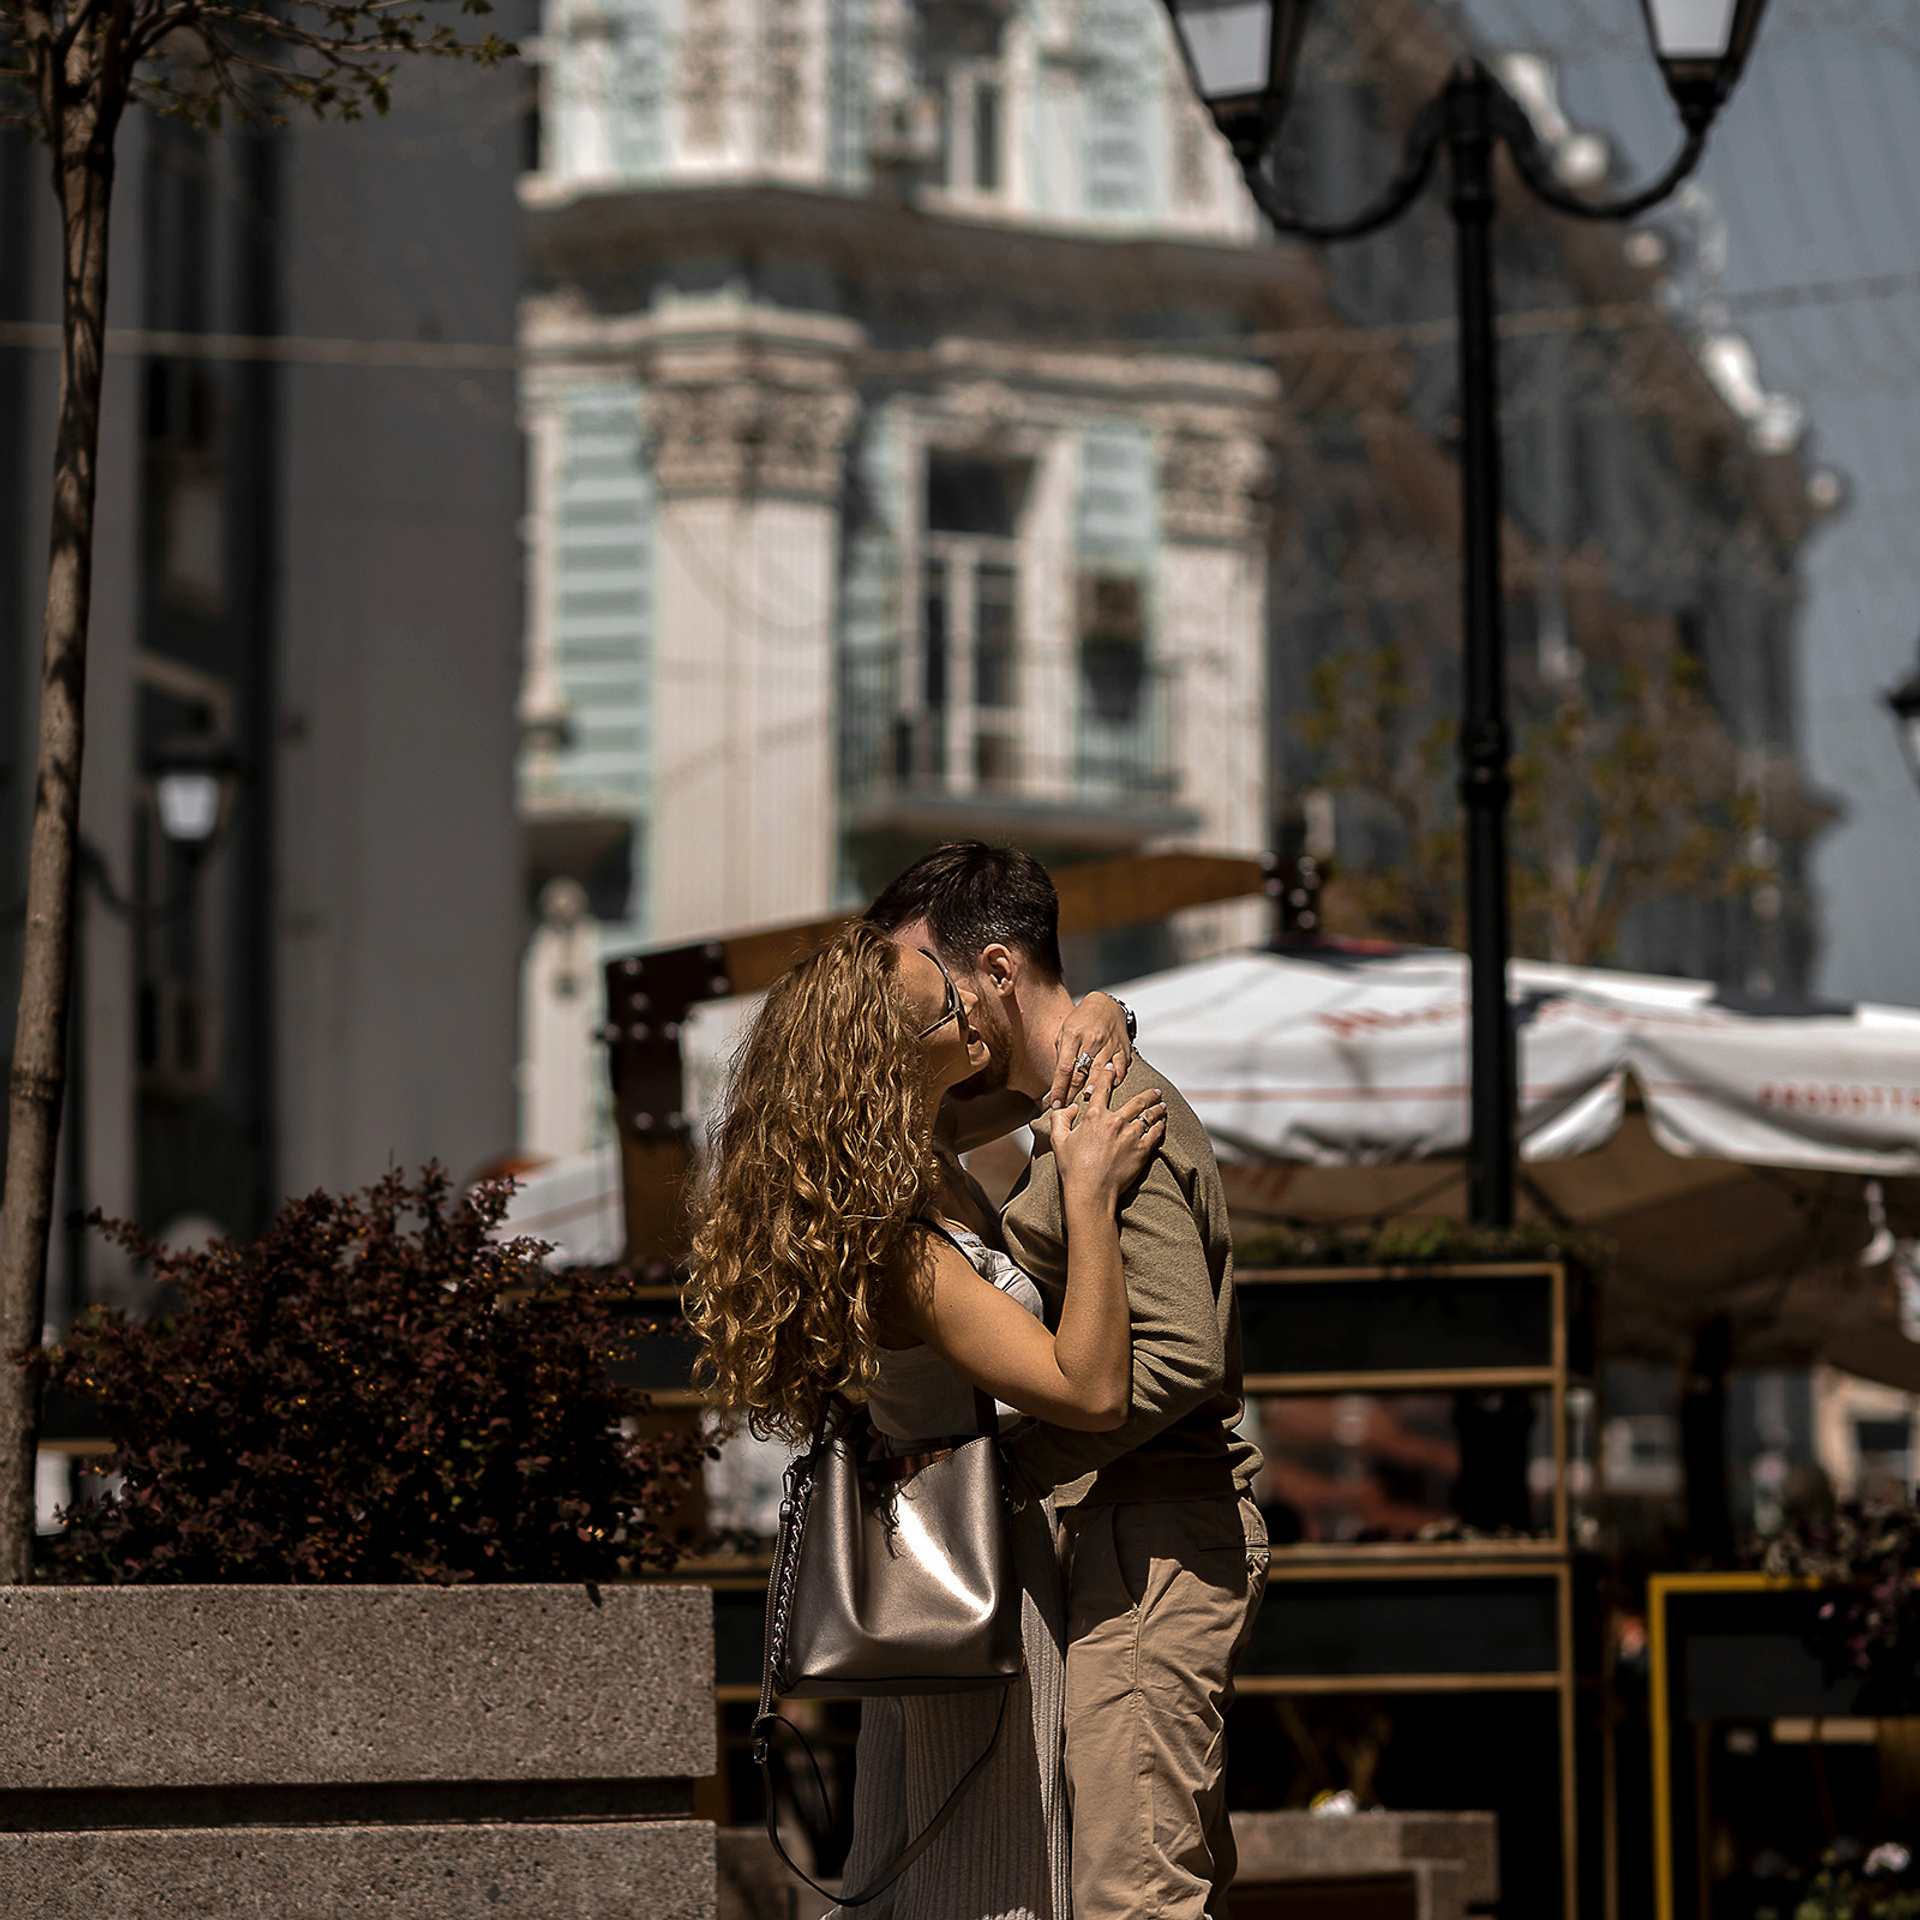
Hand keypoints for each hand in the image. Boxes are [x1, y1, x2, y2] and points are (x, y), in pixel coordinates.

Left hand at [1048, 991, 1132, 1109]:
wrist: (1106, 1005)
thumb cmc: (1081, 1020)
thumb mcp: (1064, 1031)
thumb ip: (1062, 1055)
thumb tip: (1058, 1082)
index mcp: (1073, 1035)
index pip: (1064, 1068)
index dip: (1059, 1088)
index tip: (1056, 1103)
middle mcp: (1091, 1039)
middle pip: (1081, 1072)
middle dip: (1073, 1092)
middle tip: (1067, 1107)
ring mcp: (1109, 1043)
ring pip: (1101, 1070)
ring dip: (1094, 1087)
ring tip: (1088, 1100)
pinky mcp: (1123, 1047)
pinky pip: (1120, 1065)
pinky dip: (1116, 1076)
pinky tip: (1112, 1086)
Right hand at [1050, 1063, 1165, 1208]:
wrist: (1091, 1192)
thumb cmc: (1073, 1168)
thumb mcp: (1058, 1140)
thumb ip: (1061, 1118)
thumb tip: (1071, 1107)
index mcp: (1094, 1116)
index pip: (1104, 1088)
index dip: (1109, 1074)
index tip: (1113, 1066)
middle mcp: (1115, 1121)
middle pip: (1136, 1101)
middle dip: (1148, 1093)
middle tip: (1155, 1090)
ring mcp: (1131, 1135)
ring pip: (1149, 1115)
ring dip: (1157, 1108)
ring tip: (1162, 1105)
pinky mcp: (1142, 1149)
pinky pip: (1155, 1132)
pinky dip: (1160, 1125)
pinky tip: (1163, 1123)